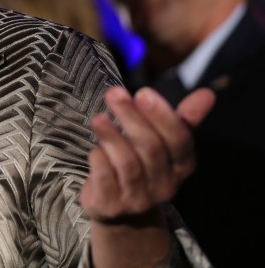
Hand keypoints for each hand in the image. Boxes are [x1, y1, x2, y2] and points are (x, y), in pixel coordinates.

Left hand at [82, 86, 214, 266]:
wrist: (120, 211)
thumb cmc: (144, 164)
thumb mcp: (165, 143)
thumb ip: (184, 119)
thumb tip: (208, 93)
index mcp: (182, 166)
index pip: (179, 139)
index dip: (162, 115)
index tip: (143, 92)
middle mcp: (165, 185)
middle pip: (151, 148)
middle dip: (131, 118)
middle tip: (114, 93)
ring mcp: (138, 199)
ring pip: (127, 163)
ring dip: (111, 137)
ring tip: (98, 118)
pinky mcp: (112, 206)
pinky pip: (105, 178)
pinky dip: (98, 159)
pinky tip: (94, 148)